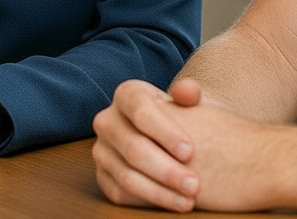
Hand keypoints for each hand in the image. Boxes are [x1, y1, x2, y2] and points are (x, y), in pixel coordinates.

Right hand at [92, 78, 201, 211]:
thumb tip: (187, 92)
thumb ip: (190, 93)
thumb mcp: (189, 102)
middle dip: (167, 170)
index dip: (165, 132)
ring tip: (188, 200)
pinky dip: (148, 201)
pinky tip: (173, 203)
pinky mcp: (103, 176)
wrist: (172, 139)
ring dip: (160, 192)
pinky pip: (120, 194)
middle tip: (194, 184)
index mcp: (127, 95)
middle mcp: (107, 121)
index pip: (141, 111)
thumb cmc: (184, 118)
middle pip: (134, 149)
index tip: (190, 151)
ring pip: (127, 176)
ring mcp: (102, 150)